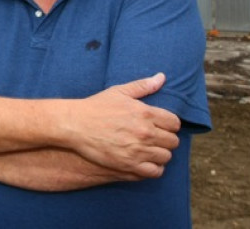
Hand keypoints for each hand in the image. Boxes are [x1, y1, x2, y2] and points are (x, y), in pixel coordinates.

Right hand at [66, 73, 181, 177]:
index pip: (174, 123)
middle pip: (172, 141)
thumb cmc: (96, 107)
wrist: (75, 124)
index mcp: (145, 113)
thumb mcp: (119, 92)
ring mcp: (138, 150)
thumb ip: (143, 86)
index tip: (161, 126)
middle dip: (165, 139)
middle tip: (154, 138)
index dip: (169, 125)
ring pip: (166, 157)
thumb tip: (161, 77)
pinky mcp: (129, 165)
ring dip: (160, 154)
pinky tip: (146, 162)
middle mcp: (145, 133)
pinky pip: (155, 172)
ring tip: (150, 150)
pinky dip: (154, 168)